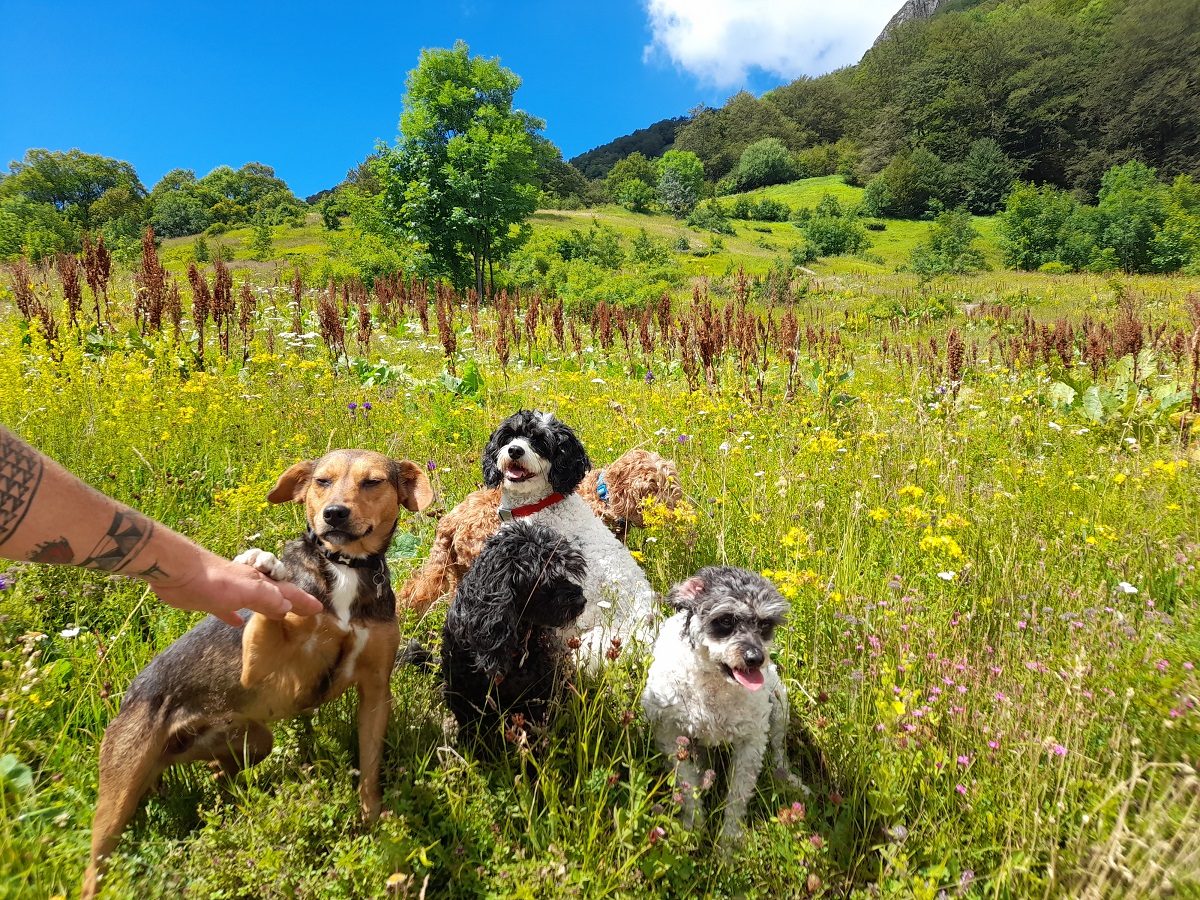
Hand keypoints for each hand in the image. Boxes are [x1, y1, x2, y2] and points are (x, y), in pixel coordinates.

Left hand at [150, 554, 322, 626]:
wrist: (176, 570)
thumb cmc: (211, 579)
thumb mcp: (245, 590)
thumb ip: (267, 598)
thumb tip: (287, 609)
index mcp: (260, 583)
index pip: (287, 593)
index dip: (303, 602)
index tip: (319, 610)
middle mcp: (249, 586)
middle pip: (275, 595)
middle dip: (290, 603)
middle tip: (304, 612)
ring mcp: (231, 592)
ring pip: (256, 601)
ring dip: (268, 608)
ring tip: (279, 615)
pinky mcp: (211, 600)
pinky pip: (229, 610)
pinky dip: (235, 616)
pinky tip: (237, 622)